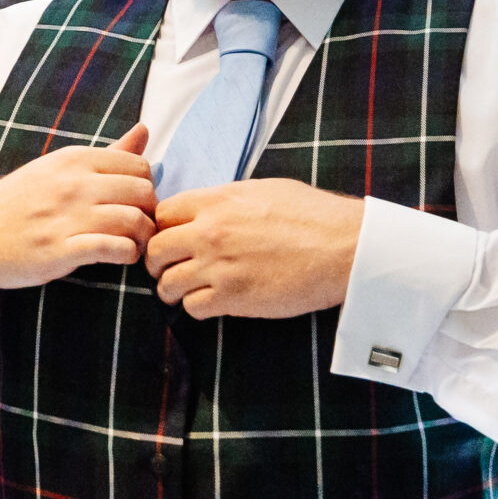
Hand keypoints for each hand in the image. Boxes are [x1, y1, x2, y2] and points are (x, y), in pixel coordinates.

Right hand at [0, 124, 157, 289]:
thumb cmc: (20, 201)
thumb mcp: (59, 168)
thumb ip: (108, 153)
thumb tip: (144, 130)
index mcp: (75, 159)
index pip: (140, 167)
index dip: (147, 188)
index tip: (137, 204)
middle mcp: (72, 184)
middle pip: (144, 193)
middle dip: (150, 212)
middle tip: (140, 227)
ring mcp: (66, 217)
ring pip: (134, 221)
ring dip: (143, 237)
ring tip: (133, 244)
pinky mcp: (59, 251)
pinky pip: (113, 249)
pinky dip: (128, 254)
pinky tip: (121, 256)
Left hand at [144, 179, 365, 318]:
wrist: (342, 247)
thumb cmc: (313, 215)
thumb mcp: (264, 190)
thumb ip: (227, 199)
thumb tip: (210, 207)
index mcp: (217, 201)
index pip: (161, 214)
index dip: (162, 228)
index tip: (171, 238)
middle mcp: (209, 232)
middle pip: (155, 251)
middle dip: (158, 262)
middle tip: (170, 269)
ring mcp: (218, 266)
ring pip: (166, 284)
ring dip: (173, 289)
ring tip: (187, 290)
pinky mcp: (233, 297)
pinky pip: (192, 308)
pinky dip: (196, 307)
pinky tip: (212, 302)